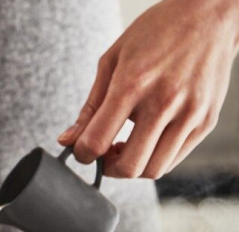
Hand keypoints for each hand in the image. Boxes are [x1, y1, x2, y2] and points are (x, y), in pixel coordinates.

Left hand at [58, 0, 238, 178]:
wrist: (209, 15)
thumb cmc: (156, 33)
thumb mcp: (111, 61)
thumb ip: (89, 107)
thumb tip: (67, 141)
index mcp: (133, 85)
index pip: (97, 141)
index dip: (82, 154)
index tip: (82, 150)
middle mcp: (164, 103)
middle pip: (129, 166)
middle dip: (108, 168)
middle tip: (104, 153)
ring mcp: (190, 114)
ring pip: (154, 169)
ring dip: (133, 167)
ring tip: (126, 146)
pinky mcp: (206, 121)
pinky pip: (175, 159)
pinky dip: (155, 159)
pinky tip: (147, 140)